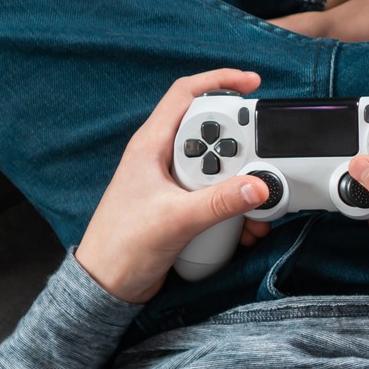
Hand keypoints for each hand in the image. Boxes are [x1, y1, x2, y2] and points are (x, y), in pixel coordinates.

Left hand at [75, 70, 271, 303]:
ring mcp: (175, 182)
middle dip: (243, 145)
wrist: (107, 286)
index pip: (186, 95)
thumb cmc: (121, 247)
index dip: (220, 81)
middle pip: (214, 132)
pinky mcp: (184, 204)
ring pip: (221, 166)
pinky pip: (219, 194)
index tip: (252, 83)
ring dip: (243, 183)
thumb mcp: (175, 220)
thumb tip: (259, 185)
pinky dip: (237, 206)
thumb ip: (220, 202)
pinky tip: (245, 225)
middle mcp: (163, 158)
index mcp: (151, 146)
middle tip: (260, 157)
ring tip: (254, 201)